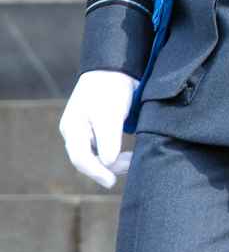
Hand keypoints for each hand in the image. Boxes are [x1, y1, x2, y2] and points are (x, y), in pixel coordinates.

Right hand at [59, 70, 137, 188]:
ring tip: (132, 159)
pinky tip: (129, 155)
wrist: (116, 70)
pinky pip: (103, 150)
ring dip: (114, 162)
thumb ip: (108, 138)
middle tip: (130, 165)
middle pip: (88, 161)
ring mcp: (86, 132)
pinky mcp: (98, 131)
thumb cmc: (110, 89)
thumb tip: (108, 163)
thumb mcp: (109, 113)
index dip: (96, 173)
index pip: (80, 159)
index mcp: (73, 128)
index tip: (112, 182)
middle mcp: (76, 133)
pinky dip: (116, 155)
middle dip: (108, 168)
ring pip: (97, 157)